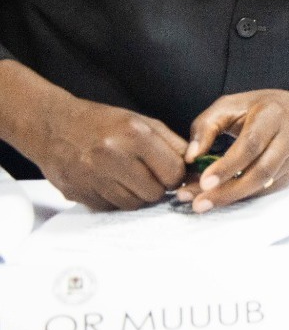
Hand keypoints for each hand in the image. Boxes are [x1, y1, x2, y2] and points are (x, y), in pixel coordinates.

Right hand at [0, 59, 187, 209]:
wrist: (52, 125)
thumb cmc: (101, 122)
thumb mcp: (141, 121)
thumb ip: (172, 144)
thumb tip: (195, 166)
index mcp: (134, 134)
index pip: (173, 172)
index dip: (177, 175)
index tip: (172, 172)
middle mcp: (113, 156)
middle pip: (154, 193)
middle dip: (158, 187)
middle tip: (150, 176)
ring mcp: (93, 176)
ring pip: (133, 204)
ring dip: (137, 195)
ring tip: (129, 177)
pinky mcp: (78, 193)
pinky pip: (110, 208)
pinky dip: (115, 199)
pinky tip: (110, 182)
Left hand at [175, 89, 288, 213]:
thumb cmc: (265, 108)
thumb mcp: (233, 104)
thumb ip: (207, 125)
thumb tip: (192, 156)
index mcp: (272, 115)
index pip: (250, 144)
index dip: (227, 166)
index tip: (204, 181)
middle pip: (260, 170)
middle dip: (228, 190)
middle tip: (200, 202)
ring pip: (265, 184)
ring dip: (233, 197)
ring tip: (206, 203)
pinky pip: (268, 190)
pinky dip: (245, 196)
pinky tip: (224, 198)